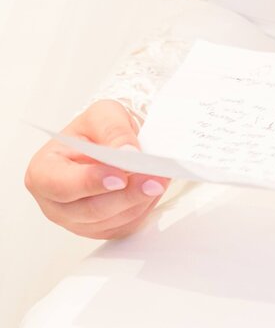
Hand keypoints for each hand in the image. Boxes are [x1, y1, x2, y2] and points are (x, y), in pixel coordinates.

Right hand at [24, 100, 170, 239]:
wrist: (108, 141)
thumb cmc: (95, 129)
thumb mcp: (102, 114)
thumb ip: (113, 130)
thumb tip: (126, 152)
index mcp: (43, 171)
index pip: (62, 185)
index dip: (91, 182)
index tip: (120, 176)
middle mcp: (55, 203)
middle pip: (90, 210)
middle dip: (126, 194)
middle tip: (153, 179)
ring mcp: (76, 221)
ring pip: (111, 221)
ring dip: (139, 201)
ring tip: (159, 179)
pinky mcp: (99, 229)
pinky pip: (123, 227)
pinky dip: (142, 208)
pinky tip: (152, 189)